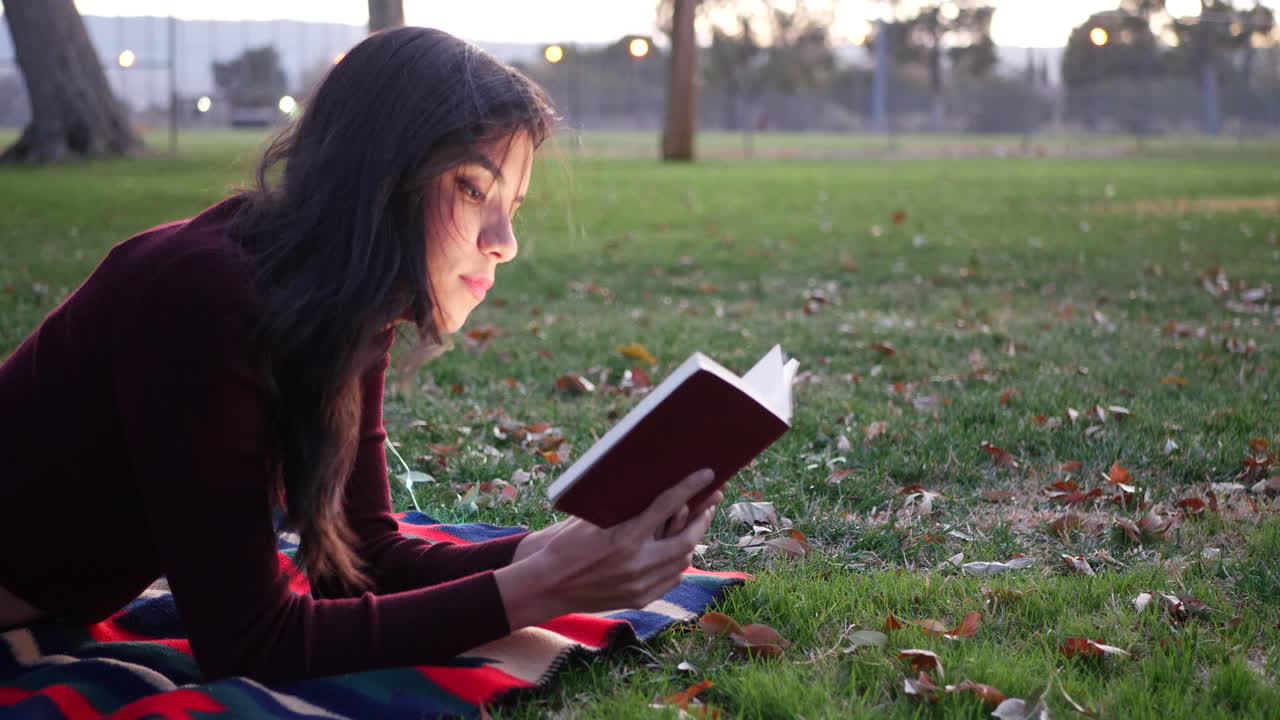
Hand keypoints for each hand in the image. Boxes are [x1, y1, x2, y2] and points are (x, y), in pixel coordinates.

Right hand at [495, 468, 722, 629]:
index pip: (667, 506)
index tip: (708, 475)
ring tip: (697, 524)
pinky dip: (679, 562)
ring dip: (693, 541)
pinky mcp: (640, 599)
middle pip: (686, 539)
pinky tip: (678, 551)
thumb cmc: (565, 546)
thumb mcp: (590, 518)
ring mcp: (640, 585)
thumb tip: (649, 486)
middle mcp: (636, 563)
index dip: (690, 488)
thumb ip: (621, 507)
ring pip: (683, 561)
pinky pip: (672, 579)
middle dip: (703, 518)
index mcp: (624, 537)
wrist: (546, 587)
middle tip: (711, 502)